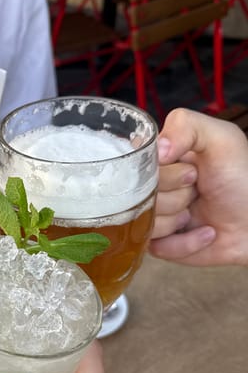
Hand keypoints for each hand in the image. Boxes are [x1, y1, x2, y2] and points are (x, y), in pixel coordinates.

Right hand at [150, 108, 247, 265]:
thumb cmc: (243, 179)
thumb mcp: (222, 140)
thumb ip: (186, 126)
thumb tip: (157, 150)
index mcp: (160, 159)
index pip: (135, 165)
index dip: (164, 173)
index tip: (192, 173)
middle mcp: (152, 187)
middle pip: (138, 195)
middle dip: (176, 196)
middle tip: (197, 191)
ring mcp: (154, 216)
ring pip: (145, 221)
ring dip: (179, 219)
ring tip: (198, 213)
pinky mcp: (160, 244)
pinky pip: (156, 246)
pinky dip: (186, 242)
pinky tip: (205, 232)